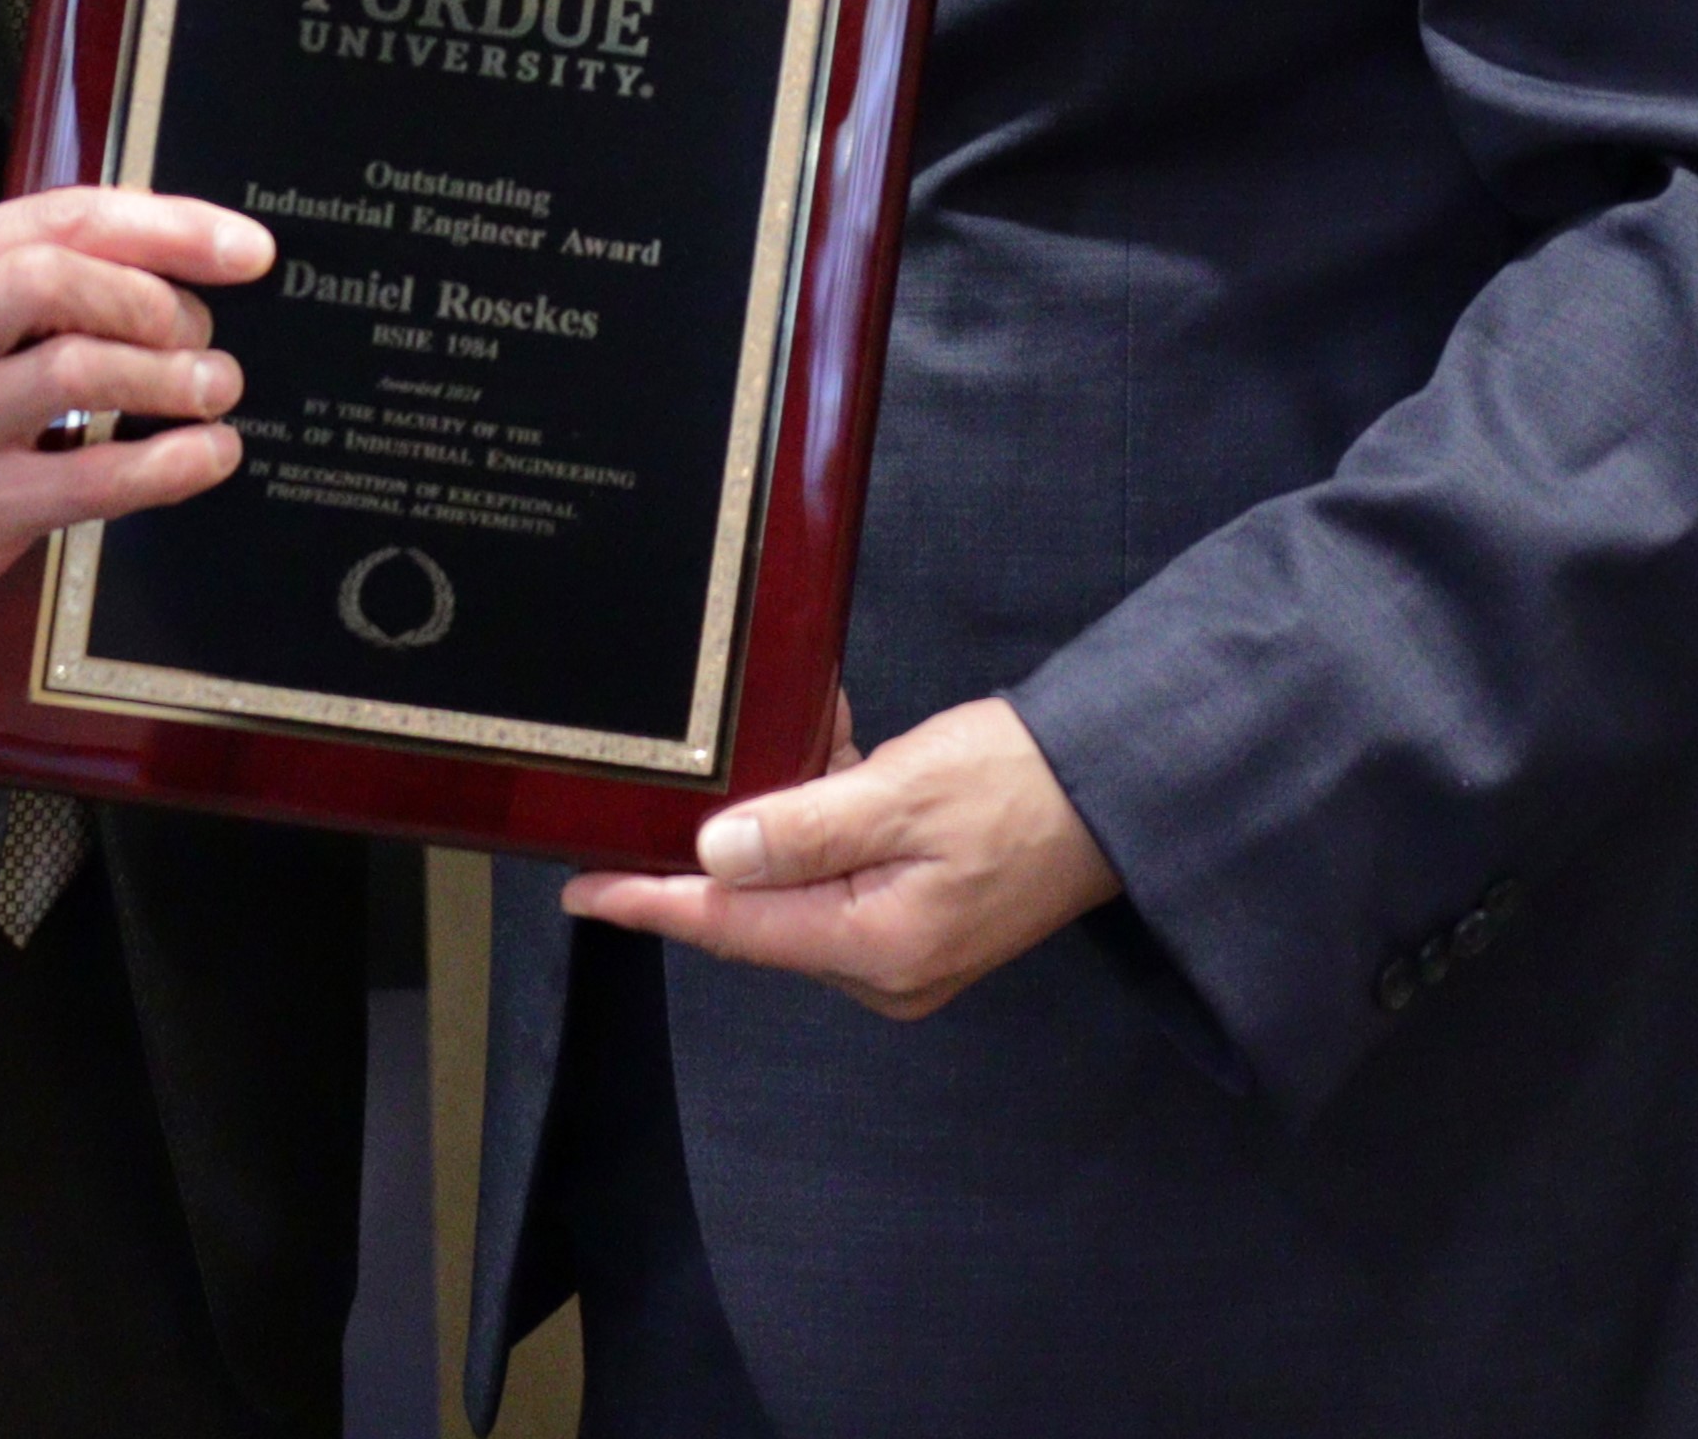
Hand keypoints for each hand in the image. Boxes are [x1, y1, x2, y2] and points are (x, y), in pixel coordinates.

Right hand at [0, 189, 267, 658]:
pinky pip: (88, 479)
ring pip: (78, 370)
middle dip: (159, 296)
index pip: (51, 217)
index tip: (238, 244)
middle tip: (204, 330)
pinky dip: (167, 463)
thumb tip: (133, 261)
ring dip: (172, 375)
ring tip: (213, 387)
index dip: (164, 225)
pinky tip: (204, 457)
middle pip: (59, 276)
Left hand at [561, 693, 1118, 1019]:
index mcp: (875, 947)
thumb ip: (803, 827)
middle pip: (760, 907)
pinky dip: (822, 813)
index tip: (583, 890)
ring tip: (800, 729)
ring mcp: (902, 949)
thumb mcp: (902, 791)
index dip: (651, 901)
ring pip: (797, 880)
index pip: (732, 927)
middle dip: (725, 832)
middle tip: (699, 762)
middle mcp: (882, 968)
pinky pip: (838, 871)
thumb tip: (713, 854)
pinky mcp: (916, 919)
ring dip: (781, 810)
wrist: (1115, 790)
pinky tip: (829, 750)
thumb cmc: (1019, 785)